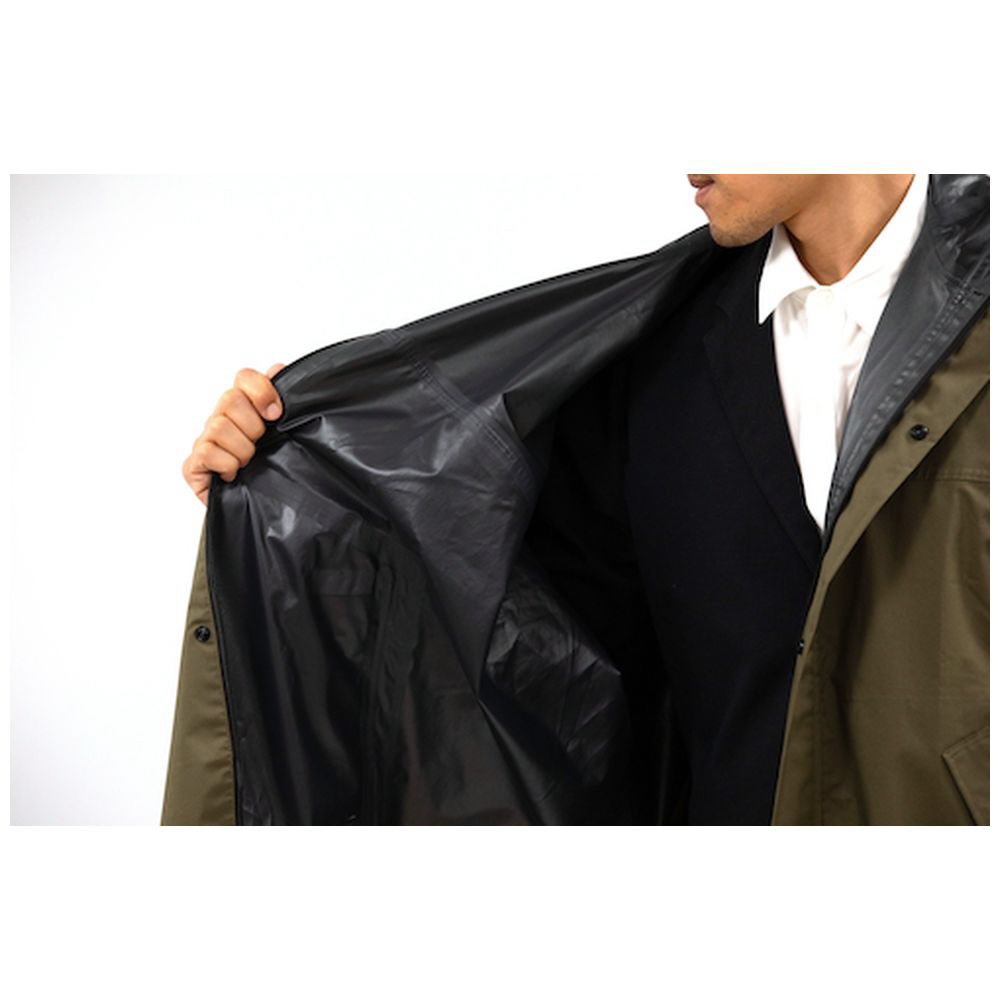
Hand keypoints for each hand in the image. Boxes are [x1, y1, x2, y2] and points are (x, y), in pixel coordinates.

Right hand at [182, 362, 286, 505]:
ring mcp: (204, 441)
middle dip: (252, 427)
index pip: (244, 377)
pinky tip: (234, 474)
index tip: (276, 414)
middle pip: (230, 400)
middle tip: (260, 444)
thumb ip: (282, 400)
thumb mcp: (285, 435)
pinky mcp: (193, 464)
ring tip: (248, 462)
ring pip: (218, 427)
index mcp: (244, 407)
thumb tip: (278, 368)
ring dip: (242, 450)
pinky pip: (207, 452)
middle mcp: (220, 419)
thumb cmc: (272, 470)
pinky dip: (227, 464)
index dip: (261, 391)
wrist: (262, 511)